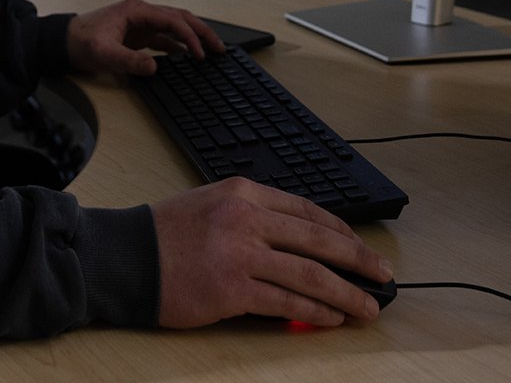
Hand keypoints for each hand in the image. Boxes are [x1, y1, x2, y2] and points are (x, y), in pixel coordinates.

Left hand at [65, 0, 223, 75]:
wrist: (64, 42)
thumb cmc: (81, 41)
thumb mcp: (103, 53)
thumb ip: (128, 60)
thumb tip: (153, 67)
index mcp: (137, 10)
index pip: (172, 20)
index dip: (189, 36)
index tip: (199, 54)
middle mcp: (142, 13)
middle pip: (180, 18)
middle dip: (201, 32)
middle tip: (219, 48)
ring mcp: (141, 23)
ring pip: (175, 26)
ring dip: (193, 37)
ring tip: (211, 51)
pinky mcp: (138, 35)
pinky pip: (164, 38)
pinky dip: (178, 46)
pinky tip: (187, 56)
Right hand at [153, 178, 392, 326]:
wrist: (125, 256)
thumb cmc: (164, 234)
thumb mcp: (211, 204)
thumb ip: (253, 216)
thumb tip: (299, 243)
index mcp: (243, 192)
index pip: (308, 210)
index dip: (343, 232)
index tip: (362, 247)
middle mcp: (246, 218)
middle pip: (319, 240)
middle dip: (360, 260)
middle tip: (385, 275)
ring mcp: (240, 254)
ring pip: (310, 274)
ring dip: (347, 293)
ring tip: (368, 306)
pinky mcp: (231, 290)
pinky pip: (286, 301)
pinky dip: (315, 311)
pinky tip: (332, 317)